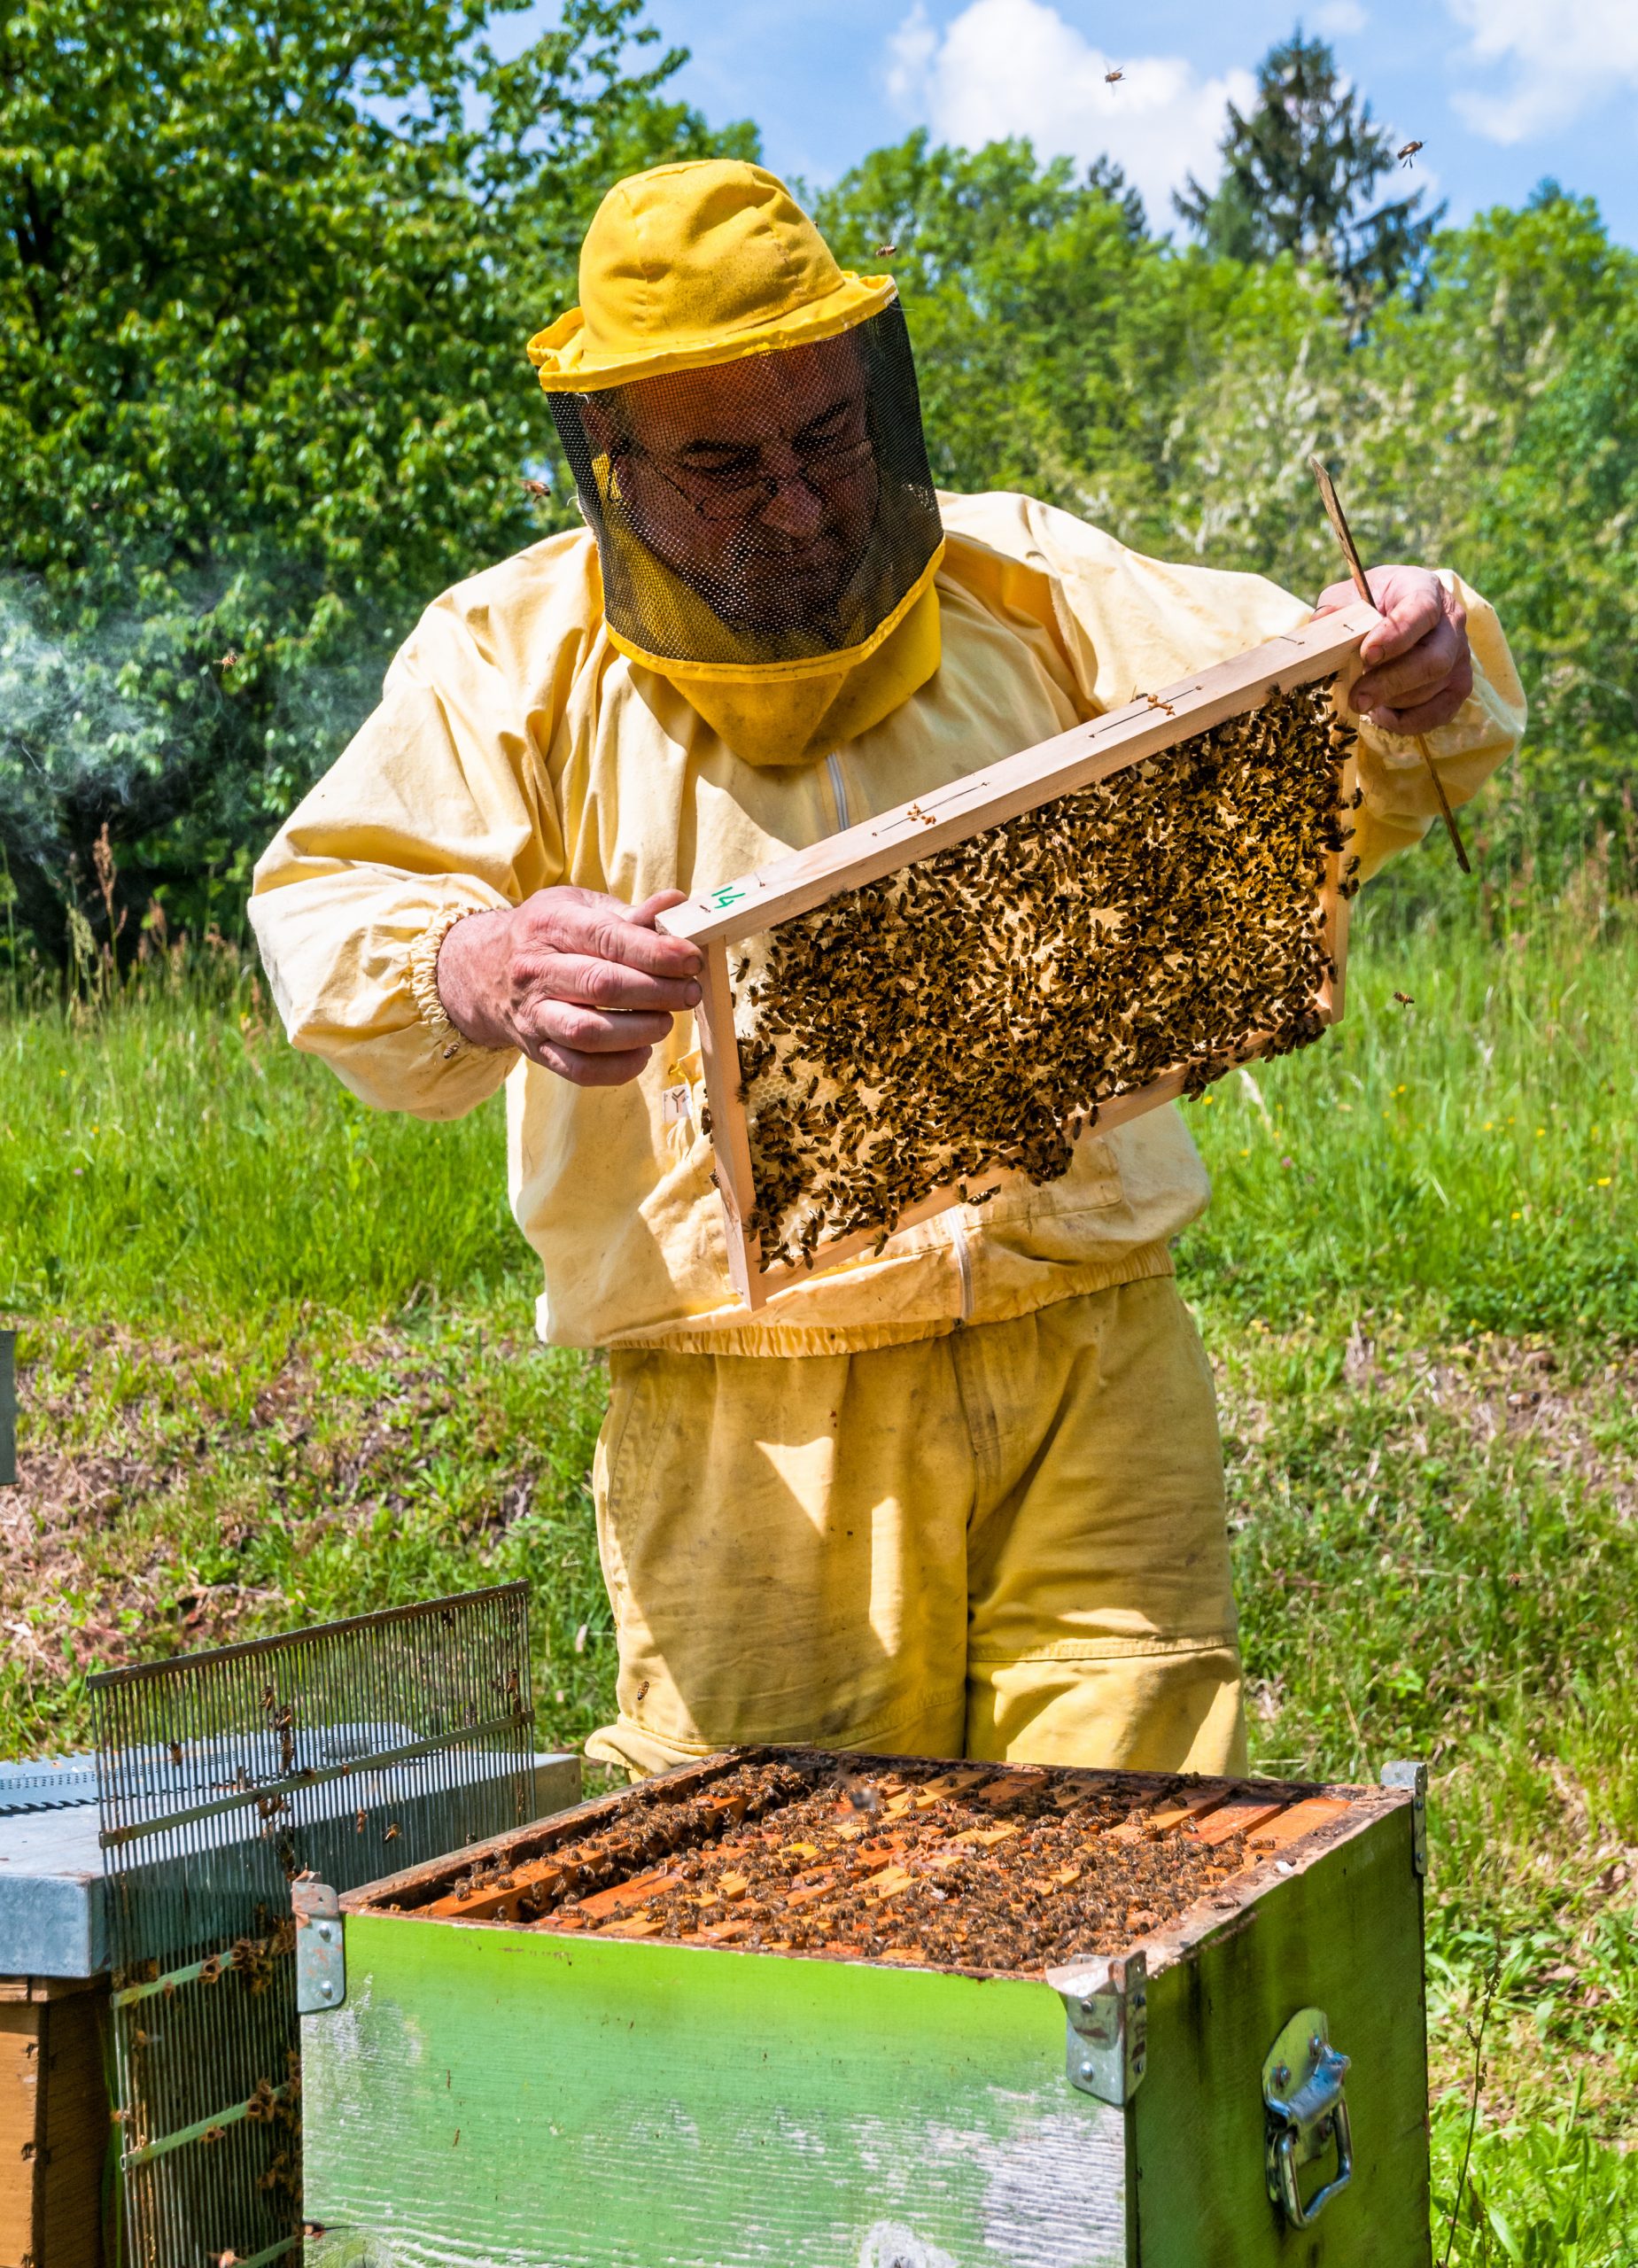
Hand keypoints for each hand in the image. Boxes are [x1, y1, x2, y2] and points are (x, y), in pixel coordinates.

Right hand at [435, 886, 702, 1087]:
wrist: (483, 970)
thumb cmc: (546, 934)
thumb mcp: (578, 907)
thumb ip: (629, 912)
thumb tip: (676, 904)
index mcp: (550, 925)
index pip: (608, 939)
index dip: (656, 952)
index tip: (691, 960)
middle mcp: (536, 971)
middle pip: (601, 986)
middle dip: (657, 992)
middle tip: (689, 993)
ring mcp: (533, 1014)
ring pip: (587, 1032)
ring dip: (638, 1031)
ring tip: (665, 1022)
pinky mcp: (536, 1050)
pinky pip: (578, 1070)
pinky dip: (617, 1069)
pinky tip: (641, 1052)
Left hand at [1316, 564, 1472, 734]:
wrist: (1396, 614)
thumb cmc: (1370, 604)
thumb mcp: (1349, 595)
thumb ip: (1336, 608)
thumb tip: (1322, 623)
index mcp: (1425, 590)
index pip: (1421, 611)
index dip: (1396, 635)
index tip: (1367, 654)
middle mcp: (1451, 623)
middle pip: (1433, 660)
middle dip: (1391, 682)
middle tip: (1357, 698)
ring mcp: (1459, 656)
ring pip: (1431, 689)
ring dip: (1391, 700)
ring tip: (1363, 695)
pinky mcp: (1459, 686)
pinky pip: (1437, 714)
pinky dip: (1406, 721)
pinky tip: (1382, 712)